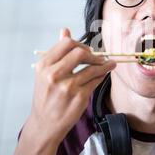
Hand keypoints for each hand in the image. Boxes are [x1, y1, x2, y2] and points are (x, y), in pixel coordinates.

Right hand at [25, 28, 115, 144]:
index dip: (80, 44)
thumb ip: (57, 52)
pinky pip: (96, 81)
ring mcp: (67, 86)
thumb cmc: (46, 97)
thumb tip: (65, 30)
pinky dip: (101, 76)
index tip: (87, 50)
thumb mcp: (45, 73)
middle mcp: (54, 74)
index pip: (66, 43)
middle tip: (99, 58)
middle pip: (80, 53)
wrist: (44, 124)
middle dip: (93, 54)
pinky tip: (103, 75)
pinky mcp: (79, 97)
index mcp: (44, 65)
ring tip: (110, 64)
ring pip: (92, 68)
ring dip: (104, 64)